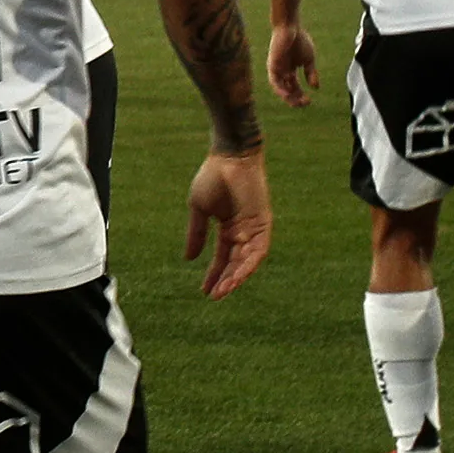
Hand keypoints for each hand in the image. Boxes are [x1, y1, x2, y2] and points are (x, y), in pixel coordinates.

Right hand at [183, 149, 272, 298]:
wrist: (229, 157)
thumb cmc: (212, 177)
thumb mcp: (199, 210)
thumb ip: (196, 234)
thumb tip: (189, 259)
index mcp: (228, 227)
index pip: (223, 257)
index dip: (214, 274)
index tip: (205, 290)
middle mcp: (243, 230)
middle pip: (236, 262)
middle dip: (226, 280)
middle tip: (215, 295)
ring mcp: (254, 227)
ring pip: (247, 260)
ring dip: (237, 277)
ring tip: (224, 290)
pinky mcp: (263, 223)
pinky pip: (259, 250)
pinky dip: (249, 264)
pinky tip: (238, 276)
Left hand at [268, 20, 319, 107]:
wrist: (290, 27)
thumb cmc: (299, 40)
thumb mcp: (308, 60)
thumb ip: (311, 73)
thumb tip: (315, 88)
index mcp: (290, 71)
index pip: (294, 88)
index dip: (301, 96)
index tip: (309, 102)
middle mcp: (282, 72)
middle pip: (287, 90)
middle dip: (295, 99)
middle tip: (304, 104)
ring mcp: (276, 69)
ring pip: (279, 88)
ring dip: (287, 96)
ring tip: (295, 102)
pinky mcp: (272, 65)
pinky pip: (274, 80)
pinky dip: (279, 88)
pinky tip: (286, 94)